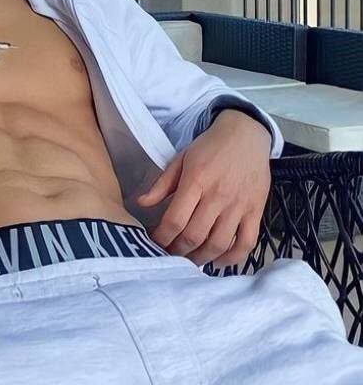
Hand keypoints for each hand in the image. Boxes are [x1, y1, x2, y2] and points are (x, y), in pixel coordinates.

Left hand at [136, 110, 270, 267]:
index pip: (175, 219)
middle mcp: (218, 196)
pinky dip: (232, 258)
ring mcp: (239, 206)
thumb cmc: (209, 147)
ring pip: (219, 244)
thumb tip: (140, 204)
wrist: (246, 135)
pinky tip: (218, 260)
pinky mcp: (256, 211)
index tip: (152, 243)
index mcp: (196, 180)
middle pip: (195, 236)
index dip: (162, 237)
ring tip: (188, 260)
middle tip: (168, 255)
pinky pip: (246, 243)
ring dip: (201, 258)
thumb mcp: (180, 159)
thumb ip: (161, 184)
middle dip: (177, 251)